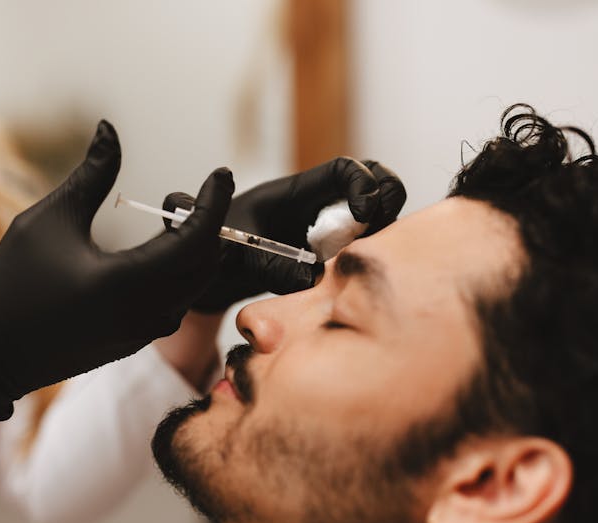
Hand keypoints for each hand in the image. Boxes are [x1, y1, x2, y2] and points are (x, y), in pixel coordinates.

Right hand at [0, 121, 233, 428]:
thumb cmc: (10, 283)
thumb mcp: (48, 220)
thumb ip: (92, 175)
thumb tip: (110, 129)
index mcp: (129, 283)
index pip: (198, 238)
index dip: (214, 201)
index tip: (221, 172)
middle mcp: (146, 314)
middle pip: (206, 262)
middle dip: (207, 223)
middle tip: (189, 194)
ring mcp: (144, 333)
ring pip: (194, 285)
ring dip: (194, 249)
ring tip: (170, 218)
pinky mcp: (135, 342)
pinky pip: (176, 302)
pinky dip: (179, 272)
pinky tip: (158, 251)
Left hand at [163, 157, 404, 312]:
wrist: (209, 273)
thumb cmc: (217, 252)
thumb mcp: (238, 254)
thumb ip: (271, 264)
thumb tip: (313, 278)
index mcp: (295, 192)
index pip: (343, 169)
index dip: (363, 182)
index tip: (365, 212)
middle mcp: (317, 205)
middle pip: (371, 180)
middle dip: (388, 195)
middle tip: (385, 228)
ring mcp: (326, 228)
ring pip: (374, 214)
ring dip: (385, 227)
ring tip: (371, 255)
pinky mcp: (328, 254)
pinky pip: (362, 246)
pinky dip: (371, 253)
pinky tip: (357, 274)